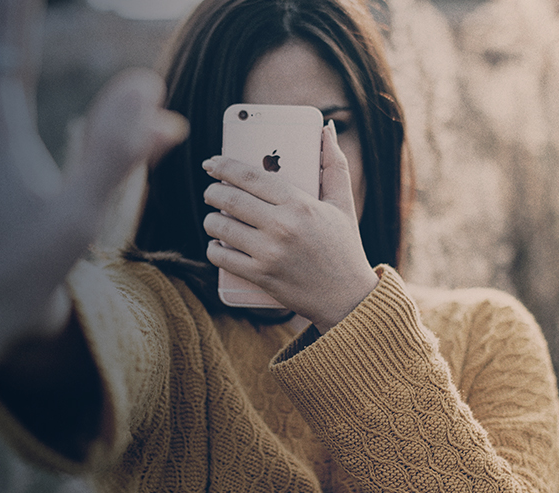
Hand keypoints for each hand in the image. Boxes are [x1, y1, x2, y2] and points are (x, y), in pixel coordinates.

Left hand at [203, 121, 378, 331]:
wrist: (347, 298)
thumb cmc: (344, 246)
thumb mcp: (344, 203)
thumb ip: (334, 164)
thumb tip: (326, 128)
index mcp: (300, 204)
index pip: (251, 176)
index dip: (225, 166)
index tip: (212, 163)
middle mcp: (282, 227)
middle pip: (229, 199)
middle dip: (213, 192)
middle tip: (212, 191)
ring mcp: (269, 253)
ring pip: (220, 226)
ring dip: (211, 219)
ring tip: (215, 218)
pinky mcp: (260, 276)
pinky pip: (221, 256)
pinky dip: (214, 248)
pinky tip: (218, 243)